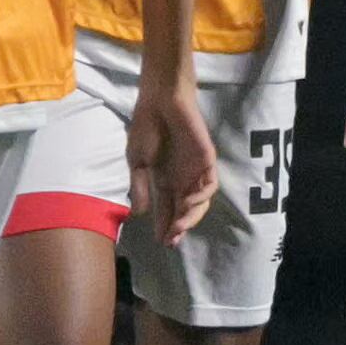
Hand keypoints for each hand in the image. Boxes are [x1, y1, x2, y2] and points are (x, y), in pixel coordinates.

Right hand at [125, 79, 217, 244]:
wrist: (160, 102)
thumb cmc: (145, 127)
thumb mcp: (136, 162)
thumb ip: (139, 186)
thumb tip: (140, 213)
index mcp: (163, 179)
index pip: (165, 208)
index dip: (164, 225)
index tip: (160, 242)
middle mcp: (181, 178)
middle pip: (184, 210)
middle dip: (178, 226)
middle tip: (171, 240)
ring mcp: (195, 170)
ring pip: (199, 202)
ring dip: (190, 216)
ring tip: (178, 227)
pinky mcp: (207, 160)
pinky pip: (209, 184)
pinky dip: (201, 197)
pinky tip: (188, 203)